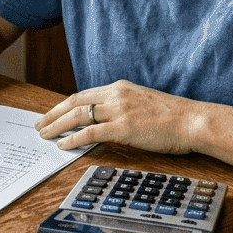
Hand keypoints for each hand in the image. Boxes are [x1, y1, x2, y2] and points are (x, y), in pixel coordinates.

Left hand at [35, 80, 202, 153]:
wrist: (193, 120)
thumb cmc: (173, 117)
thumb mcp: (142, 103)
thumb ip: (123, 106)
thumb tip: (106, 119)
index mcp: (120, 88)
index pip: (83, 95)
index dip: (63, 105)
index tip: (51, 114)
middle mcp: (116, 95)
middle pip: (74, 102)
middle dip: (53, 114)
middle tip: (39, 125)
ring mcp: (119, 110)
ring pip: (78, 115)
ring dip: (57, 125)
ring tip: (44, 135)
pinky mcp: (124, 127)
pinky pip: (91, 132)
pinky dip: (73, 138)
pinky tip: (63, 144)